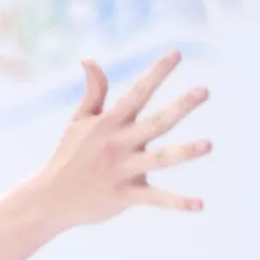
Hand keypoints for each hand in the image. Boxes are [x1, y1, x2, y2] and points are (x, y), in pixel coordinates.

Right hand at [25, 52, 211, 225]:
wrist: (51, 198)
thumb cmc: (68, 156)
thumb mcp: (78, 121)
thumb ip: (93, 92)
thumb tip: (90, 59)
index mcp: (110, 123)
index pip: (138, 92)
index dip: (157, 72)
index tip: (177, 54)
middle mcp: (119, 143)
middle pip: (156, 122)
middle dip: (181, 106)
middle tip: (204, 91)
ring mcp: (123, 170)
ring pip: (160, 159)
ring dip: (185, 152)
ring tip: (208, 144)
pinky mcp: (125, 196)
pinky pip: (156, 198)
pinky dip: (178, 203)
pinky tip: (200, 205)